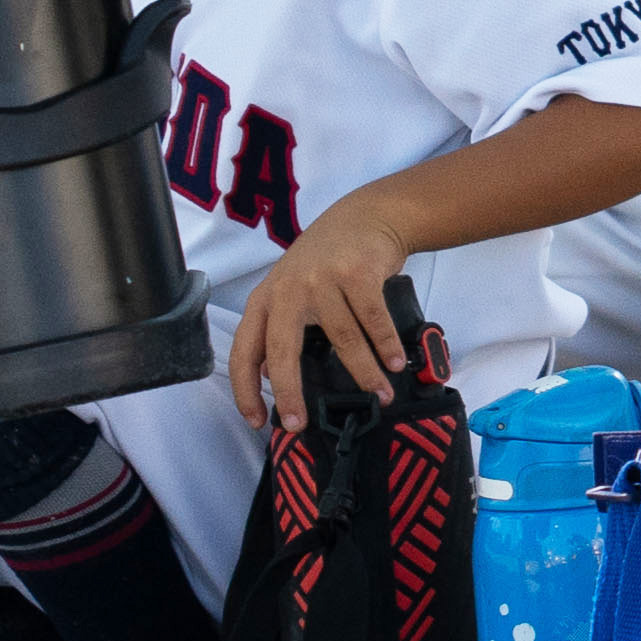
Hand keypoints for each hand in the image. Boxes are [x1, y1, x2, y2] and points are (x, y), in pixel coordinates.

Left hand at [226, 189, 416, 430]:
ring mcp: (323, 279)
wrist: (365, 216)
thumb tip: (269, 373)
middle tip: (301, 424)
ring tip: (381, 396)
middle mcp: (288, 289)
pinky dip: (386, 344)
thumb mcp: (290, 288)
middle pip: (282, 349)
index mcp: (265, 299)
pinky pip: (374, 318)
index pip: (244, 351)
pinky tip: (395, 362)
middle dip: (290, 391)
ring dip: (364, 372)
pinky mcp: (359, 272)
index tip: (257, 420)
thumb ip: (278, 327)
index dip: (245, 389)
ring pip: (342, 338)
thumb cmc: (326, 260)